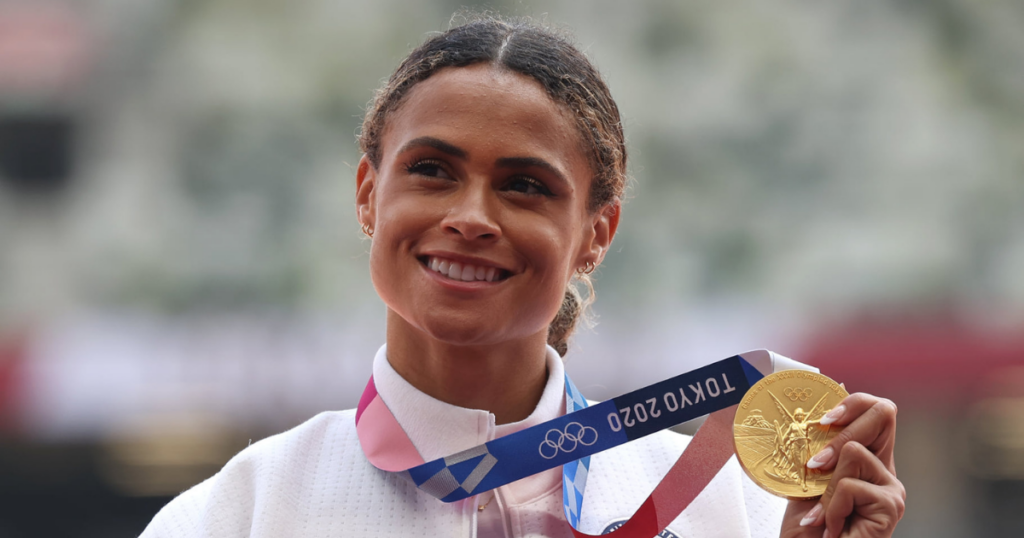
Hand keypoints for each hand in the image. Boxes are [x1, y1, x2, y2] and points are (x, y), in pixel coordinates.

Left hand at [779, 393, 905, 537]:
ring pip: (853, 451)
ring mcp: (892, 487)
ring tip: (825, 516)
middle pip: (883, 413)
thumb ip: (817, 446)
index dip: (855, 401)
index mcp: (867, 460)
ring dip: (827, 487)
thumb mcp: (805, 480)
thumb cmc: (806, 529)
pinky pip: (850, 484)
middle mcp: (885, 470)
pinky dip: (832, 507)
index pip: (878, 410)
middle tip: (815, 467)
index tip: (823, 420)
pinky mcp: (892, 504)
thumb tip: (828, 393)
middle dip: (838, 436)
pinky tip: (834, 527)